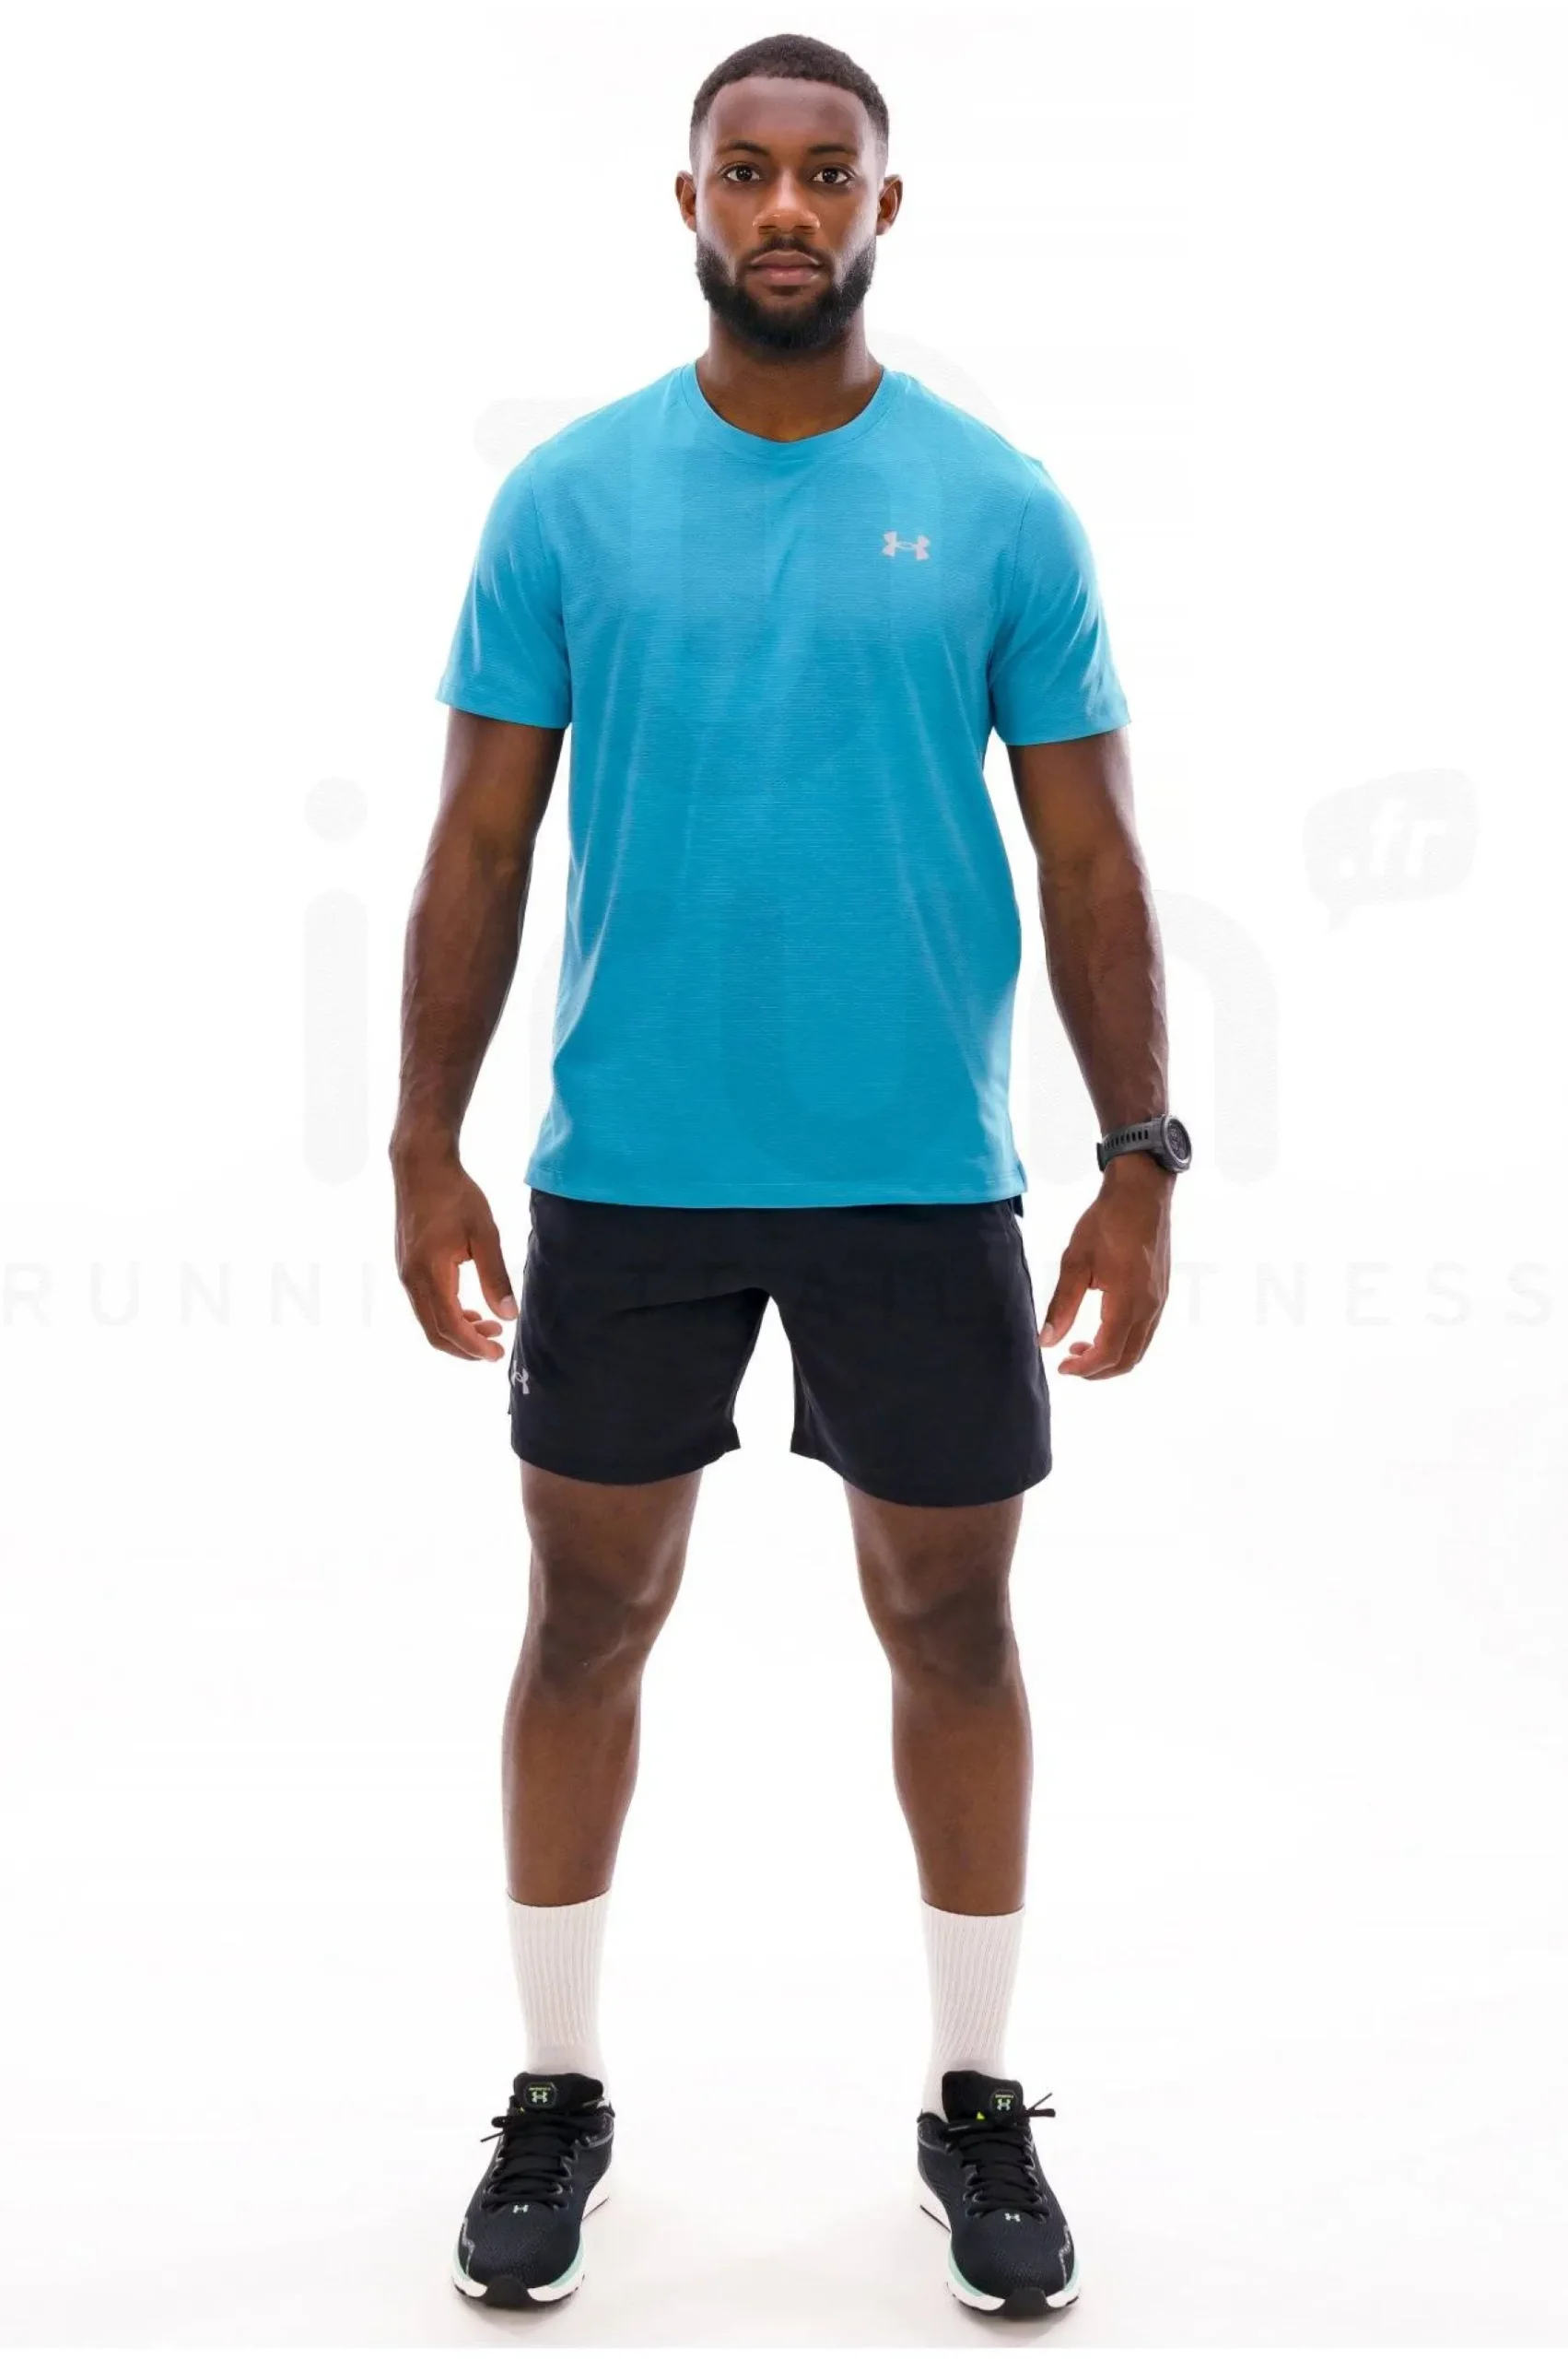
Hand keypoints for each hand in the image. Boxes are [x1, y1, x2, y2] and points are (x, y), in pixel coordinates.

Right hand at [392, 1144, 515, 1361]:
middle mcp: (410, 1279)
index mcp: (429, 1273)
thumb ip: (495, 1277)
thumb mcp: (485, 1234)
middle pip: (434, 1332)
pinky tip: (469, 1310)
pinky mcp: (406, 1266)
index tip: (497, 1354)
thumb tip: (508, 1316)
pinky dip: (446, 1315)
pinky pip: (424, 1304)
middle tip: (495, 1348)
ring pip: (427, 1320)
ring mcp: (405, 1273)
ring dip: (457, 1331)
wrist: (421, 1167)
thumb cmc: (455, 1195)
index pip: (450, 1326)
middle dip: (465, 1347)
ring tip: (488, 1327)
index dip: (474, 1346)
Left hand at [1038, 1156, 1172, 1377]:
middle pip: (1128, 1360)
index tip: (1061, 1367)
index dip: (1084, 1368)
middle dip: (1097, 1370)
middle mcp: (1150, 1307)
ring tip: (1081, 1346)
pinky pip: (1146, 1332)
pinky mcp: (1161, 1293)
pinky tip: (1102, 1327)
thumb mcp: (1075, 1262)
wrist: (1141, 1192)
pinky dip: (1124, 1342)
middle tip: (1069, 1362)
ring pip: (1139, 1348)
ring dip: (1111, 1357)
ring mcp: (1160, 1301)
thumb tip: (1046, 1341)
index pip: (1108, 1353)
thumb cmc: (1107, 1222)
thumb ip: (1062, 1305)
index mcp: (1128, 1301)